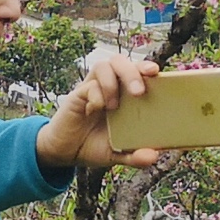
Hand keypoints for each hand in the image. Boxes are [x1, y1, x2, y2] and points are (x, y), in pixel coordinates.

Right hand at [35, 54, 163, 170]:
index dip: (146, 67)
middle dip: (132, 71)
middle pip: (121, 62)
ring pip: (104, 65)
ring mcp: (92, 89)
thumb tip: (153, 157)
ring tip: (114, 105)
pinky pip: (88, 85)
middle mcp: (109, 87)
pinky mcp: (77, 95)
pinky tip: (95, 110)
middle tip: (138, 92)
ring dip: (112, 81)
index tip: (156, 72)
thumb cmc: (94, 147)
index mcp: (124, 96)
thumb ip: (135, 156)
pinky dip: (96, 95)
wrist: (64, 153)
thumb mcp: (117, 154)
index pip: (137, 72)